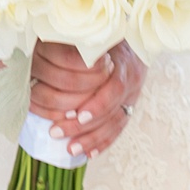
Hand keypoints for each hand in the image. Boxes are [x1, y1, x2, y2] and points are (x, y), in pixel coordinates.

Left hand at [29, 40, 143, 155]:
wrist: (139, 38)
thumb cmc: (111, 35)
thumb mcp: (100, 35)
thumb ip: (84, 46)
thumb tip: (51, 48)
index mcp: (123, 64)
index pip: (114, 89)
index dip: (97, 105)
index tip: (76, 115)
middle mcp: (130, 83)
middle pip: (110, 112)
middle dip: (84, 126)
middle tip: (56, 132)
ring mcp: (132, 97)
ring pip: (114, 124)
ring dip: (91, 139)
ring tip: (70, 149)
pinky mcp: (129, 107)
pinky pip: (118, 129)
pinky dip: (103, 143)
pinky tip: (88, 154)